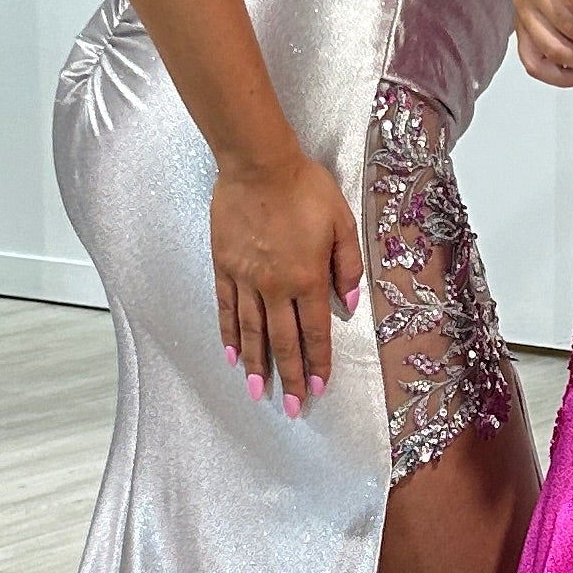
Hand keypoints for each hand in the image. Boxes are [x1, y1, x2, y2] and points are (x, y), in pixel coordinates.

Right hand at [212, 148, 362, 417]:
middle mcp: (275, 287)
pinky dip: (230, 334)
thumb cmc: (304, 189)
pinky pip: (227, 309)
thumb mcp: (342, 223)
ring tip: (258, 392)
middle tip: (292, 408)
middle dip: (289, 377)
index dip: (318, 362)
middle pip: (282, 341)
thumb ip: (347, 266)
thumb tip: (348, 305)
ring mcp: (246, 279)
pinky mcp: (224, 267)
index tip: (319, 388)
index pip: (315, 331)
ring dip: (256, 366)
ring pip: (252, 332)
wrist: (257, 164)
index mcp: (307, 278)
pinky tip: (232, 354)